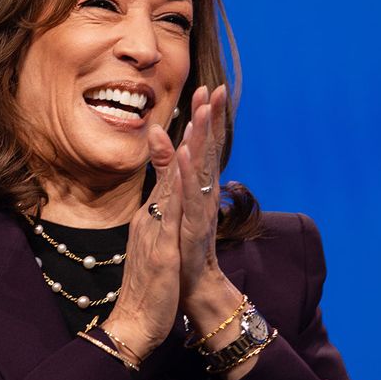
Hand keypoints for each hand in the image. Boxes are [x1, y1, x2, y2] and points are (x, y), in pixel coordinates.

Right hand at [100, 124, 183, 360]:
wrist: (133, 325)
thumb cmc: (150, 291)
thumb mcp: (157, 250)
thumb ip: (159, 226)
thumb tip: (164, 208)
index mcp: (153, 217)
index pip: (172, 170)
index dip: (187, 138)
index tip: (200, 106)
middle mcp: (152, 216)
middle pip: (173, 163)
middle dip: (190, 126)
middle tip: (202, 90)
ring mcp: (154, 229)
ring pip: (171, 178)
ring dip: (186, 142)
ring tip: (198, 111)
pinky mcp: (160, 246)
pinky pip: (168, 209)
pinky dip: (175, 182)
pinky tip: (183, 159)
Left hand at [175, 85, 241, 315]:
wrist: (191, 291)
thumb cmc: (181, 252)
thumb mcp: (172, 208)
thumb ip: (170, 175)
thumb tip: (163, 145)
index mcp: (197, 190)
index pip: (203, 147)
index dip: (206, 119)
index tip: (209, 89)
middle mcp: (203, 196)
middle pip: (208, 151)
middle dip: (212, 119)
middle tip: (217, 88)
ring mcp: (199, 211)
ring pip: (203, 170)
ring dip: (204, 138)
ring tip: (204, 110)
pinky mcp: (191, 229)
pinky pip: (191, 197)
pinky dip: (188, 174)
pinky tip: (187, 153)